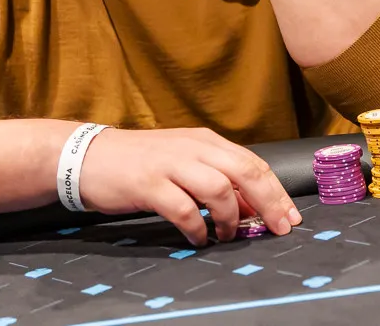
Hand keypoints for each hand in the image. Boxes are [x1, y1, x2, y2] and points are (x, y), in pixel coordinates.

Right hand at [79, 127, 302, 246]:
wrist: (88, 156)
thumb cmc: (140, 162)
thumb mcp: (183, 160)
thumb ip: (215, 176)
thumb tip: (251, 205)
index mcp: (205, 140)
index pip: (253, 162)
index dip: (276, 191)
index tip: (290, 216)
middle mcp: (193, 147)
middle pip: (244, 171)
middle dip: (268, 202)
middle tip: (278, 229)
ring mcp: (170, 163)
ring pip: (219, 187)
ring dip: (230, 217)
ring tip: (227, 235)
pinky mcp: (148, 183)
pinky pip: (183, 209)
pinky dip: (197, 228)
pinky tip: (198, 239)